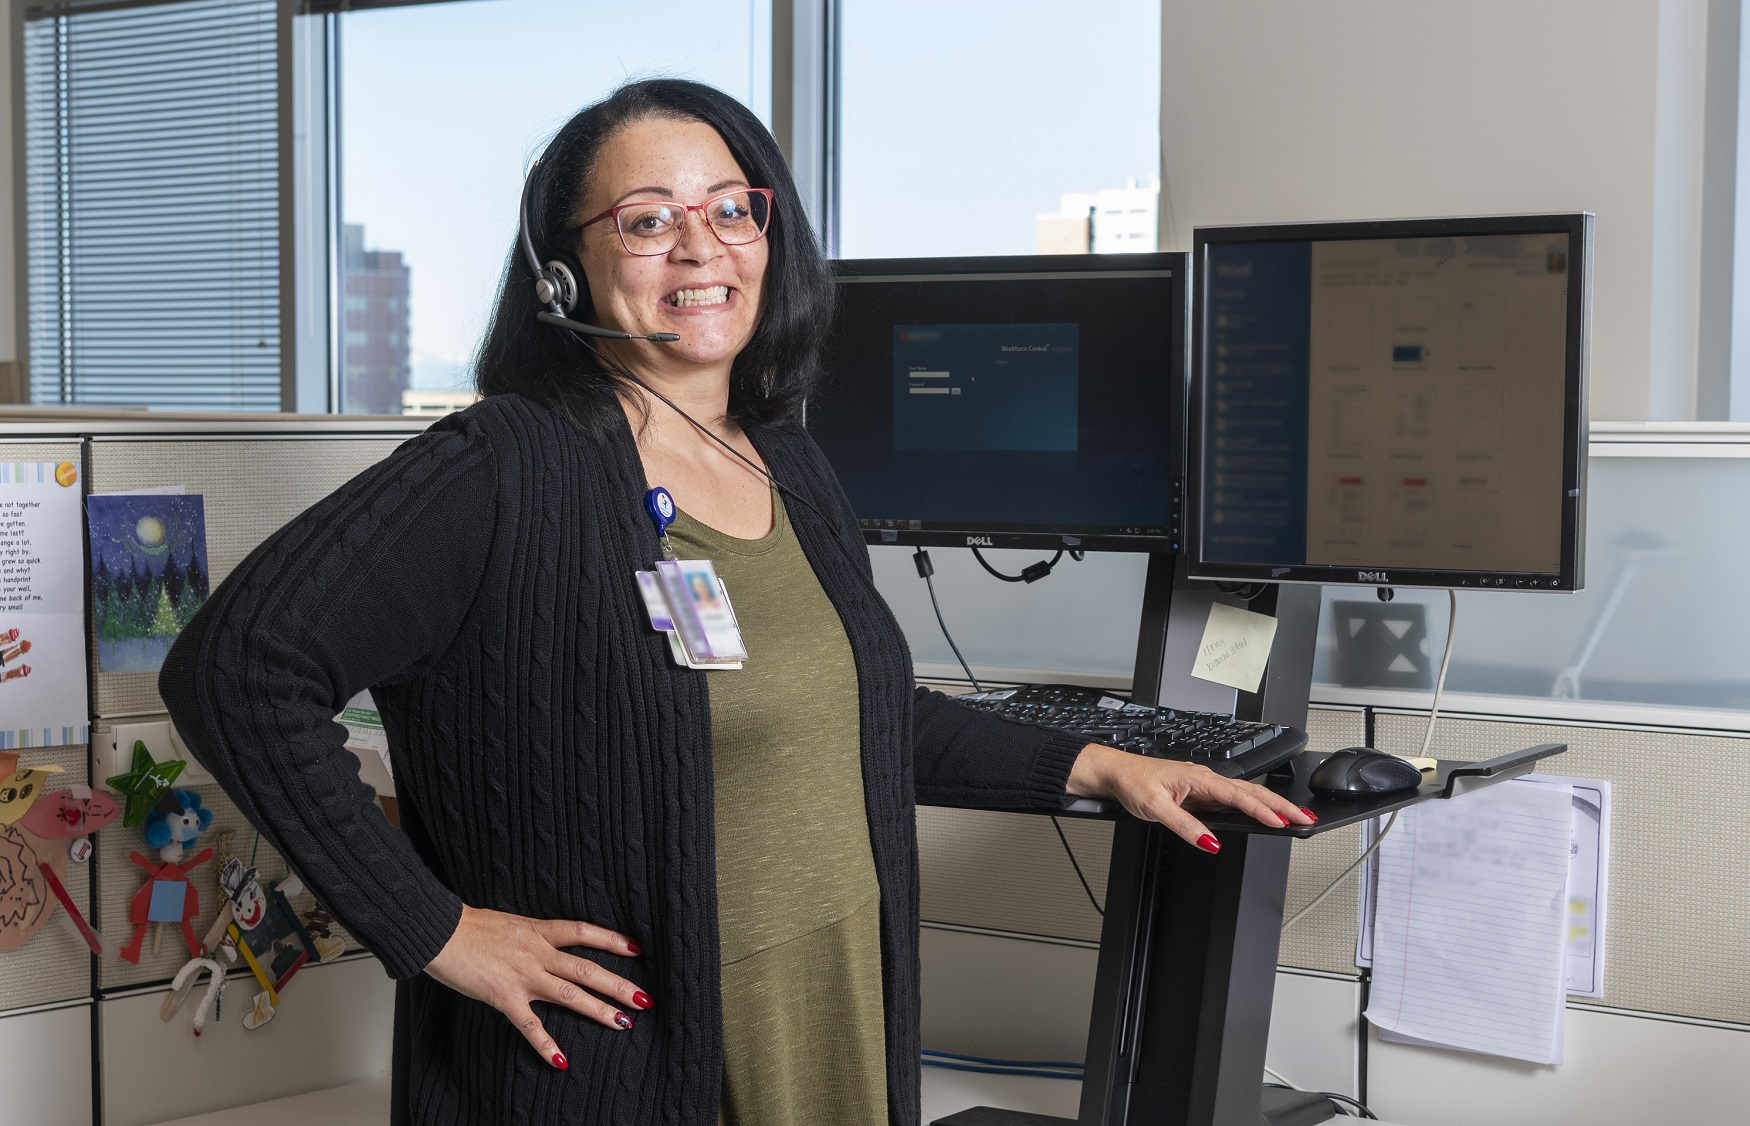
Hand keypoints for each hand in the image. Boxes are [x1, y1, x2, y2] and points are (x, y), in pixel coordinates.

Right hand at [423, 905, 649, 1069]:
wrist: (438, 930)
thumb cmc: (467, 925)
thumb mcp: (507, 922)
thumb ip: (528, 934)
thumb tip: (541, 941)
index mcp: (538, 930)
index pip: (583, 932)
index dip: (611, 940)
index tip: (636, 948)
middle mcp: (537, 952)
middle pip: (587, 969)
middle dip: (618, 984)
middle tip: (645, 999)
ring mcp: (523, 975)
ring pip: (570, 994)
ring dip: (599, 1010)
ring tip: (624, 1023)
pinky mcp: (503, 996)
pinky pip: (530, 1025)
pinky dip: (546, 1044)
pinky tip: (561, 1060)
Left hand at [1066, 743, 1314, 851]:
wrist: (1117, 773)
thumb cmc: (1134, 783)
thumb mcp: (1156, 808)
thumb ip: (1185, 826)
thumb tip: (1210, 843)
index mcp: (1199, 777)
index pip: (1237, 796)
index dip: (1261, 811)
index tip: (1281, 822)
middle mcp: (1206, 779)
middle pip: (1251, 793)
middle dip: (1281, 806)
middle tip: (1305, 819)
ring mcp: (1205, 786)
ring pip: (1245, 796)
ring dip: (1271, 806)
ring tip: (1295, 818)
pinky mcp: (1202, 794)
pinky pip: (1233, 801)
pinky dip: (1253, 809)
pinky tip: (1265, 817)